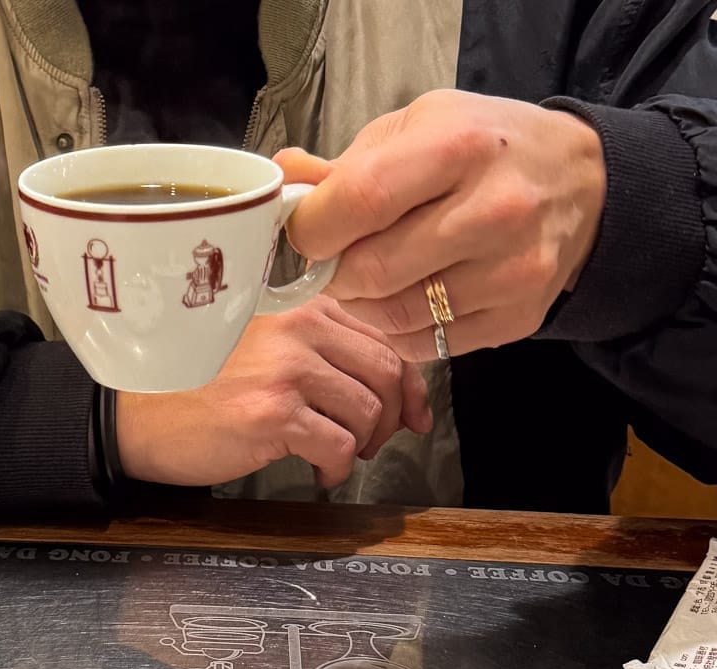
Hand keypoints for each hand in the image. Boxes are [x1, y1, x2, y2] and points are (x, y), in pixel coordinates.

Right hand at [115, 296, 430, 488]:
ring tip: (336, 458)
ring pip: (367, 411)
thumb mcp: (262, 347)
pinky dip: (338, 468)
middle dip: (391, 418)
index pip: (381, 337)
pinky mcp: (272, 413)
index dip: (408, 384)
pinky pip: (338, 445)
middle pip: (386, 372)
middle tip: (372, 444)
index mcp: (300, 305)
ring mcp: (285, 369)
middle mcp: (298, 328)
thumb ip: (318, 351)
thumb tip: (393, 393)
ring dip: (362, 445)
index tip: (412, 415)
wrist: (134, 416)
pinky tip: (318, 474)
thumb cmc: (194, 386)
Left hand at [277, 90, 606, 360]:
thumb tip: (284, 180)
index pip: (359, 202)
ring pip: (394, 316)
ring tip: (369, 278)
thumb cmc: (487, 149)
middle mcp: (494, 210)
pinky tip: (407, 298)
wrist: (580, 183)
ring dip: (363, 305)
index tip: (301, 232)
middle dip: (334, 273)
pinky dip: (400, 329)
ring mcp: (509, 271)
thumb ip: (350, 163)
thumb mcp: (424, 127)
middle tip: (332, 262)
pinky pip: (426, 345)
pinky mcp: (515, 318)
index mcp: (460, 146)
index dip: (312, 229)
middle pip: (372, 271)